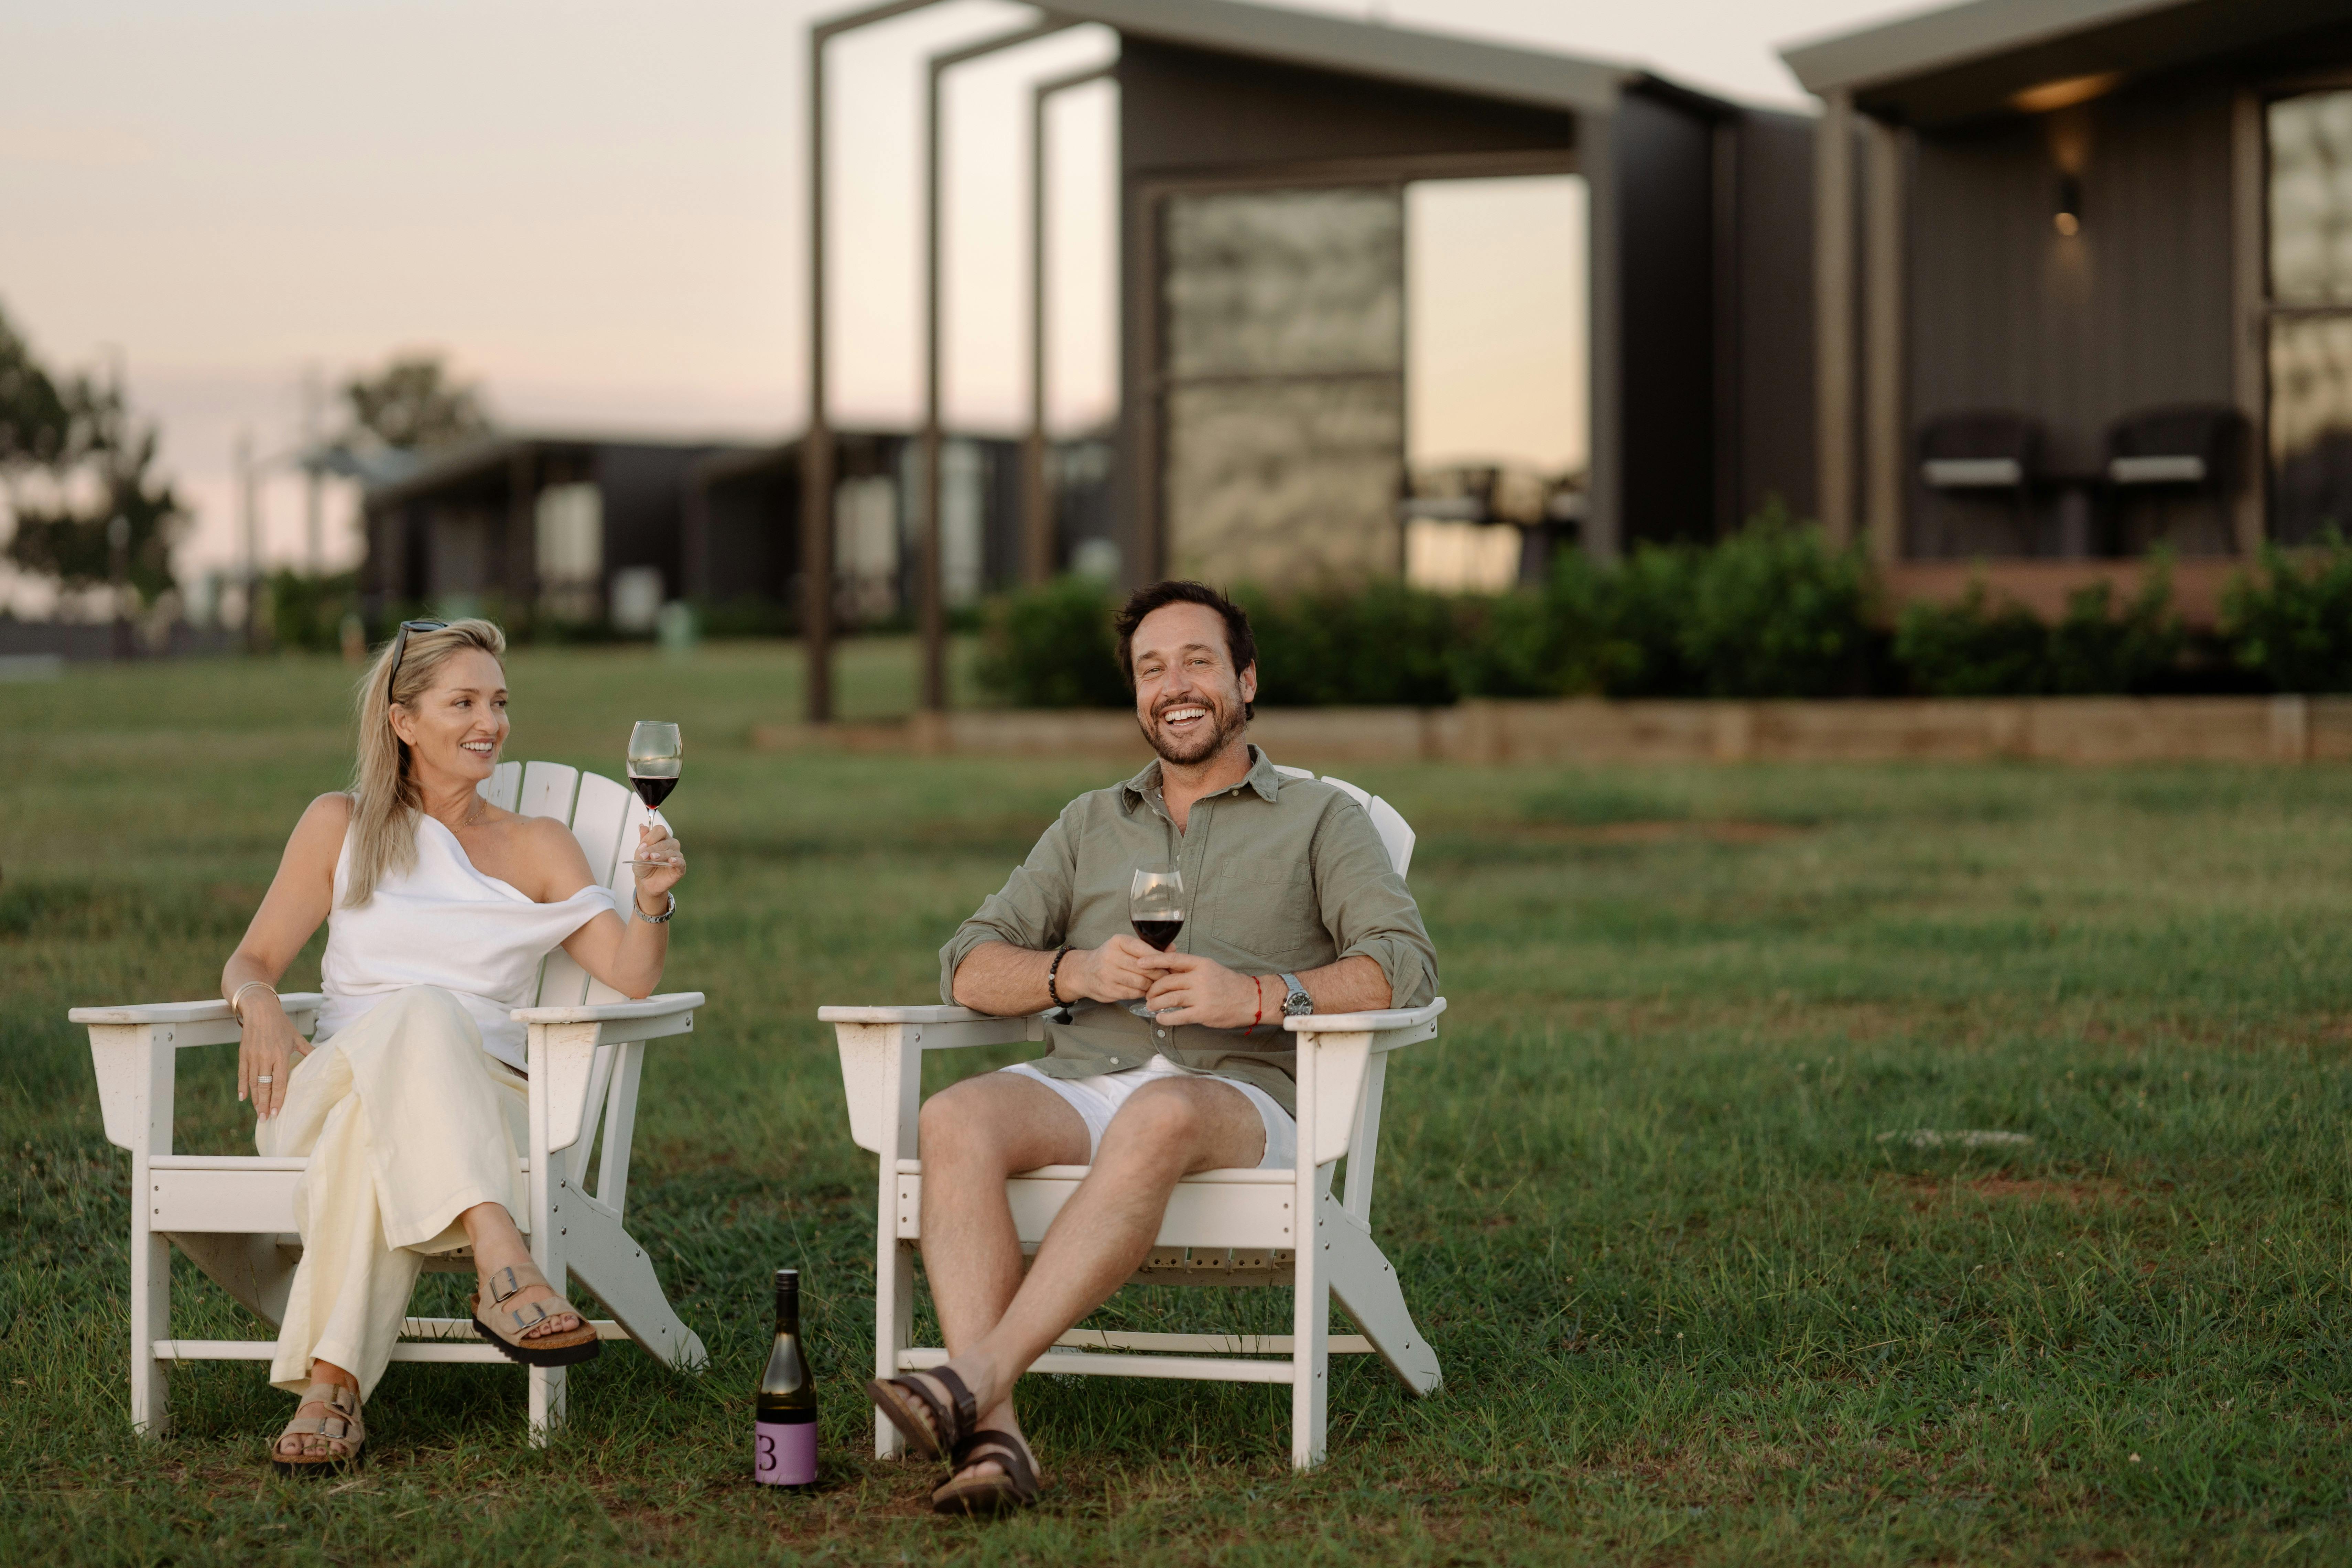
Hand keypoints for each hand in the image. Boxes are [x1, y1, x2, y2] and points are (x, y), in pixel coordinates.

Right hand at [237, 993, 309, 1120]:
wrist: (260, 1009)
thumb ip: (308, 1050)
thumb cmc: (281, 1024)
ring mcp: (252, 1056)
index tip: (276, 1113)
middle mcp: (265, 1058)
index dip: (277, 1099)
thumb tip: (323, 1059)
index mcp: (280, 1055)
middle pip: (264, 1086)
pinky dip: (242, 1086)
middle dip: (264, 1105)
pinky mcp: (243, 1054)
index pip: (279, 1083)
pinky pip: (242, 1074)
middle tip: (265, 1120)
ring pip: (253, 1083)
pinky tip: (243, 1098)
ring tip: (258, 1113)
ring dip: (255, 1099)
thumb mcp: (296, 1037)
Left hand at [632, 822, 684, 911]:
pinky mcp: (680, 867)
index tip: (642, 845)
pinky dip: (676, 861)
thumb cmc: (644, 867)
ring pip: (671, 852)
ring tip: (652, 859)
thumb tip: (642, 826)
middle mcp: (671, 845)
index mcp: (661, 838)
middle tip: (644, 855)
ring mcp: (677, 856)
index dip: (651, 837)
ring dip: (660, 855)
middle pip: (664, 842)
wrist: (646, 882)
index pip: (659, 830)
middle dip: (653, 848)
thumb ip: (642, 841)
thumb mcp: (638, 854)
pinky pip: (681, 862)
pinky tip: (671, 861)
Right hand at [1064, 935, 1164, 1006]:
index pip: (1144, 949)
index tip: (1169, 963)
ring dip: (1152, 985)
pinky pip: (1134, 993)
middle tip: (1168, 976)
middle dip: (1160, 973)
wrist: (1083, 972)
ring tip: (1157, 984)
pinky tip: (1145, 990)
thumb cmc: (1109, 958)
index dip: (1160, 958)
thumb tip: (1172, 949)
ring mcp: (1108, 975)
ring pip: (1141, 982)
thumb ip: (1148, 947)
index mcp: (1118, 942)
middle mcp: (1111, 957)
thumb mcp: (1125, 947)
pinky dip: (1142, 992)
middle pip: (1145, 968)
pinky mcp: (1109, 990)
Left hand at [1141, 952, 1264, 1029]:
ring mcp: (1201, 996)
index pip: (1172, 959)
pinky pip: (1178, 1016)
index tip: (1139, 963)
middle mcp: (1199, 978)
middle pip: (1167, 981)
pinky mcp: (1203, 1013)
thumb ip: (1189, 969)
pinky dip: (1165, 1018)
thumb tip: (1166, 969)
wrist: (1250, 999)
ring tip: (1151, 1006)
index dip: (1153, 961)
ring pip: (1169, 998)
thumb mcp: (1209, 968)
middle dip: (1153, 989)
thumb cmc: (1228, 984)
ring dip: (1156, 1003)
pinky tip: (1160, 1018)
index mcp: (1200, 964)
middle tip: (1149, 995)